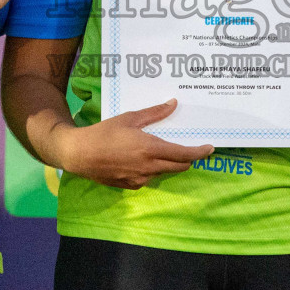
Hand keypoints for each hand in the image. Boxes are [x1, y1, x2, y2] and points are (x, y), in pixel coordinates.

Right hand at [48, 99, 213, 189]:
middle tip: (190, 148)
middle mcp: (149, 167)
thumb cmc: (104, 133)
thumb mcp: (130, 118)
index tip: (209, 148)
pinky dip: (152, 169)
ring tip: (159, 149)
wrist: (79, 154)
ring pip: (164, 172)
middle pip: (179, 166)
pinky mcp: (132, 186)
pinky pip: (150, 177)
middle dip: (188, 158)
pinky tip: (140, 159)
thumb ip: (154, 113)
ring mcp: (141, 179)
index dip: (200, 152)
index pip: (184, 154)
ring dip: (168, 163)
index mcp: (151, 149)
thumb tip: (173, 104)